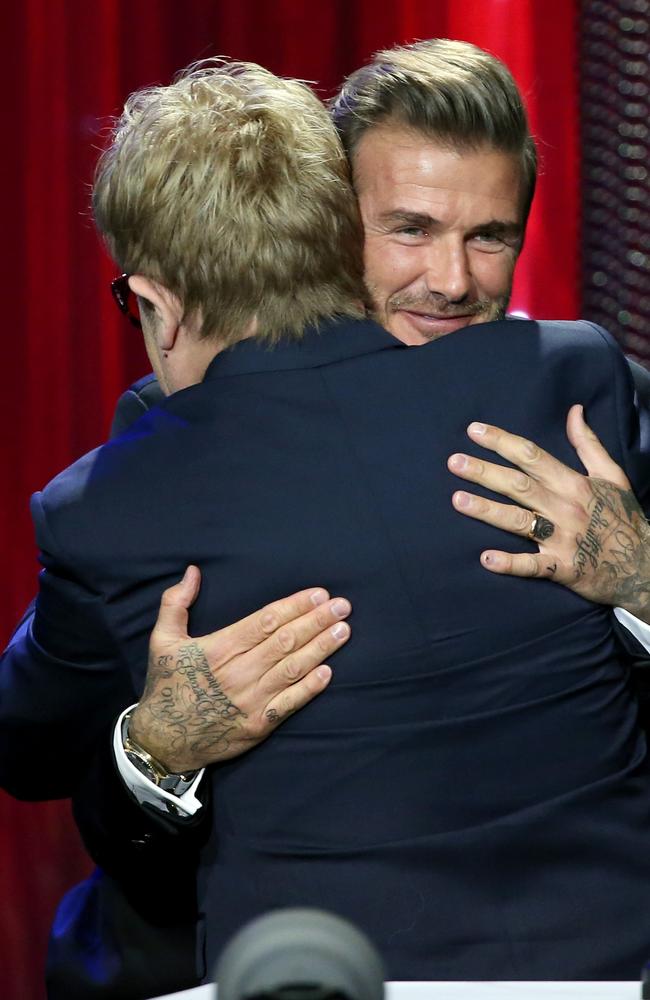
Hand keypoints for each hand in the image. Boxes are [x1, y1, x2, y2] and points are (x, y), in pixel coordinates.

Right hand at [130, 566, 350, 771]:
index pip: (265, 621)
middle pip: (285, 640)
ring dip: (321, 648)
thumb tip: (193, 571)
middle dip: (317, 621)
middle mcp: (238, 672)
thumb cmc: (166, 685)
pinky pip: (289, 703)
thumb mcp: (161, 640)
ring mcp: (250, 700)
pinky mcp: (258, 725)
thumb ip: (176, 602)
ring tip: (343, 630)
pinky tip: (328, 672)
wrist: (162, 740)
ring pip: (293, 668)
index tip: (319, 594)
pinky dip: (310, 688)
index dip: (295, 606)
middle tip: (343, 606)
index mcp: (219, 648)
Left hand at [448, 404, 649, 620]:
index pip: (533, 456)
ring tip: (457, 500)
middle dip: (485, 472)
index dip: (503, 442)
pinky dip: (510, 564)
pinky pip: (534, 567)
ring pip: (520, 521)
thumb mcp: (612, 476)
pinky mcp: (563, 568)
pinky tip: (485, 559)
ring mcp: (563, 539)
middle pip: (520, 485)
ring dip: (488, 510)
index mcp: (574, 483)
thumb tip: (574, 411)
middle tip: (454, 462)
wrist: (645, 565)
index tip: (474, 431)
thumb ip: (588, 444)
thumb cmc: (623, 518)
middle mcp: (565, 508)